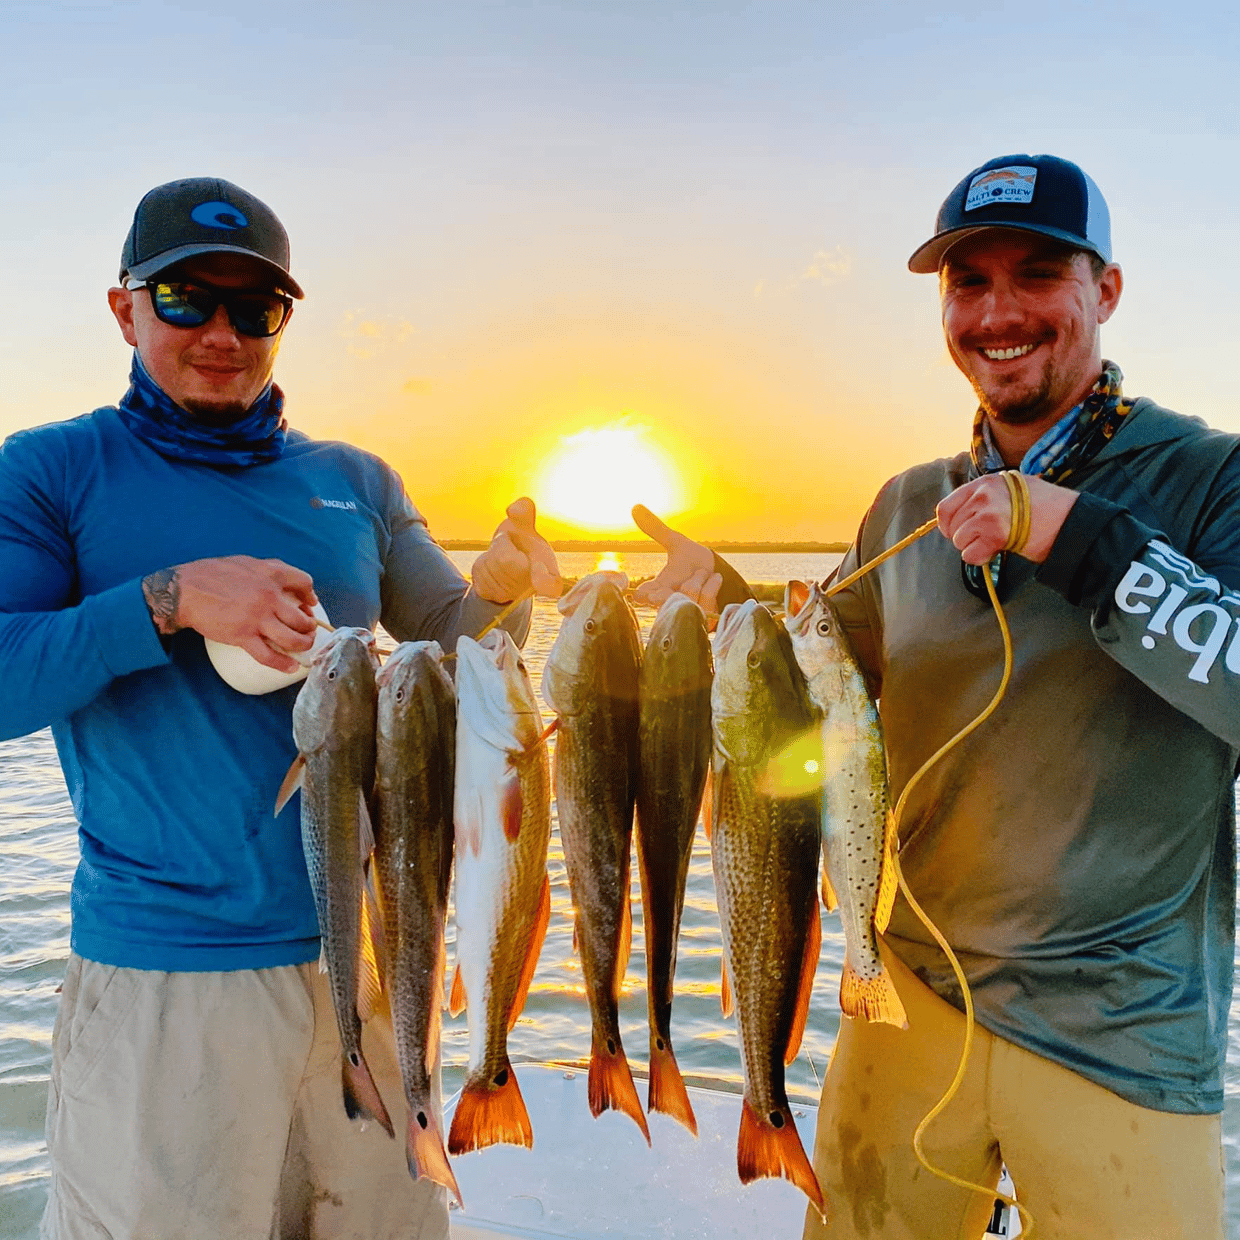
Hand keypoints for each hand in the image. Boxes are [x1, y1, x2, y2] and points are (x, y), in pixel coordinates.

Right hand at [143, 556, 318, 672]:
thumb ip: (268, 570)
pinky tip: (291, 667)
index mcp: (271, 574)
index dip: (311, 595)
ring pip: (293, 639)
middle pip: (304, 619)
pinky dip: (283, 664)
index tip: (310, 604)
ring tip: (303, 647)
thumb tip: (285, 580)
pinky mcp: (243, 636)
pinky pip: (269, 656)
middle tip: (308, 630)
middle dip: (310, 627)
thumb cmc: (212, 574)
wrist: (184, 590)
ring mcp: (257, 618)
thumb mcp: (245, 562)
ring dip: (303, 646)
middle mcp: (269, 596)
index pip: (305, 583)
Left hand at [471, 497, 562, 601]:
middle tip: (511, 544)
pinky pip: (478, 572)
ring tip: (503, 555)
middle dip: (503, 543)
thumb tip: (515, 508)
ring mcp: (510, 595)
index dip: (545, 582)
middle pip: (505, 560)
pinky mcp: (490, 595)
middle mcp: (531, 588)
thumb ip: (524, 514)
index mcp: (548, 572)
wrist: (509, 566)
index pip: (551, 584)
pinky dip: (482, 563)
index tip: (540, 581)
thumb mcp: (526, 526)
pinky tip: (492, 566)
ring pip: (489, 564)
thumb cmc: (524, 544)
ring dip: (492, 553)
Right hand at [631, 504, 722, 611]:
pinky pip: (707, 602)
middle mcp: (670, 602)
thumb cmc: (693, 560)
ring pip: (689, 596)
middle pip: (664, 602)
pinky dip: (712, 586)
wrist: (719, 572)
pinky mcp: (703, 618)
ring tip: (702, 573)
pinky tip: (714, 579)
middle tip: (673, 586)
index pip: (644, 596)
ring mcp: (687, 611)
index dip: (644, 594)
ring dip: (699, 580)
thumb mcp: (676, 543)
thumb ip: (656, 529)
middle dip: (666, 594)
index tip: (645, 592)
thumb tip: (635, 506)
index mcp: (659, 588)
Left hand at [936, 474, 1078, 565]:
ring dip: (975, 547)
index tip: (955, 532)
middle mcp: (984, 494)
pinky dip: (980, 558)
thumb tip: (961, 515)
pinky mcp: (995, 533)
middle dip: (964, 537)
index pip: (946, 506)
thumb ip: (985, 497)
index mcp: (985, 482)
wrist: (1070, 520)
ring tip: (996, 542)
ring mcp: (988, 513)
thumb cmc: (1045, 507)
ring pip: (959, 540)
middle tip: (985, 539)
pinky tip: (996, 551)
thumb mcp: (1012, 488)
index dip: (947, 524)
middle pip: (952, 526)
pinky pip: (969, 554)